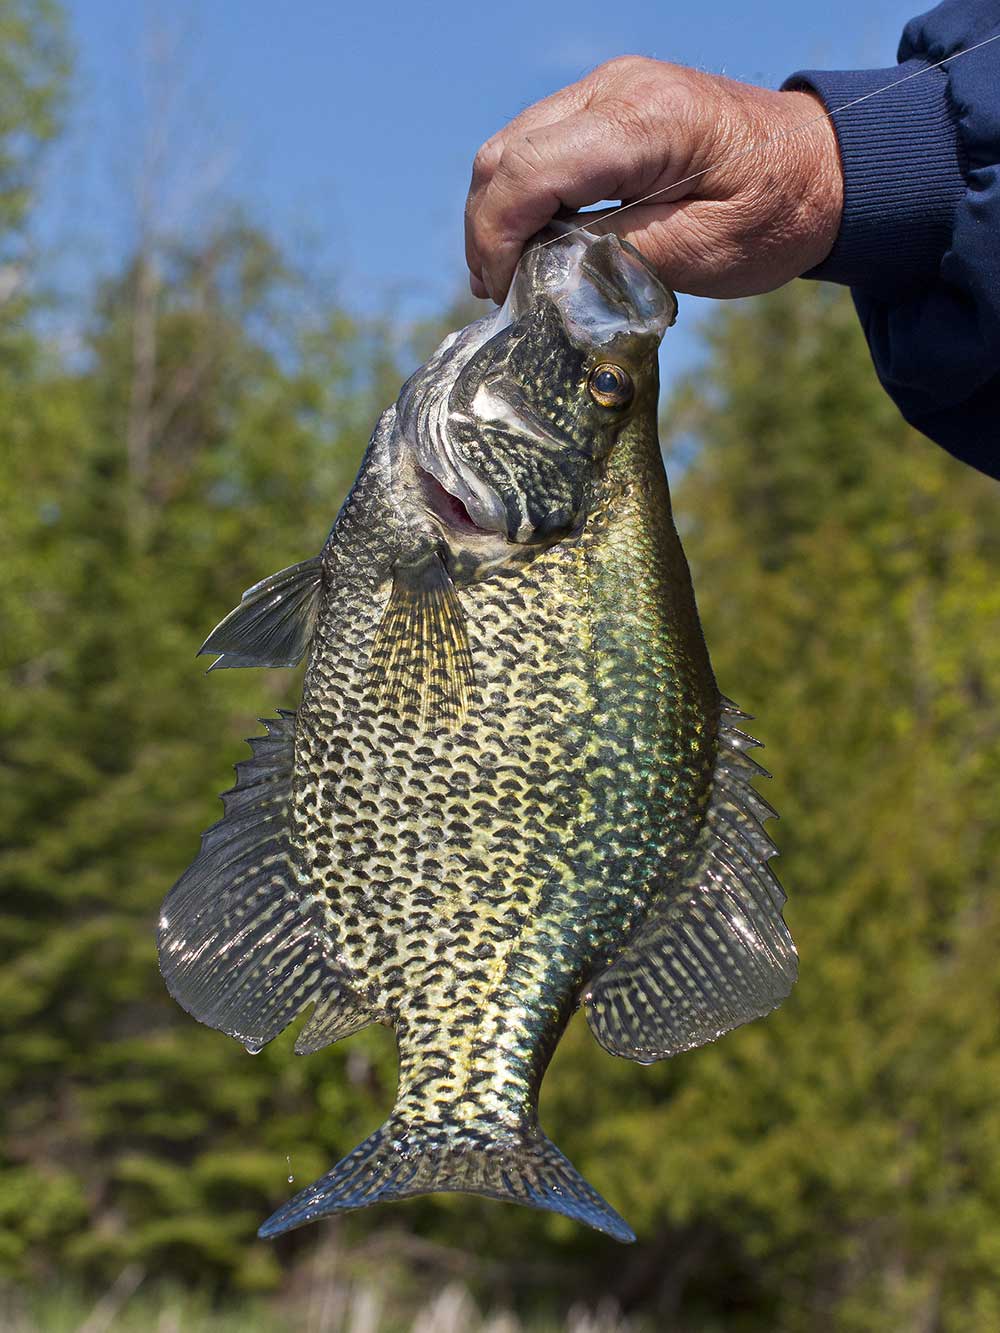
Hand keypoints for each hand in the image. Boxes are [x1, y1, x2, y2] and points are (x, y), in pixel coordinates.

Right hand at [465, 57, 842, 302]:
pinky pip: (538, 143)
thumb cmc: (775, 215)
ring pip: (510, 146)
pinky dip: (521, 195)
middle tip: (497, 295)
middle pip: (505, 153)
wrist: (824, 167)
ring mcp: (608, 87)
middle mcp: (616, 87)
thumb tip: (544, 271)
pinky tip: (533, 243)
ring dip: (497, 213)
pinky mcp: (608, 102)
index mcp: (644, 121)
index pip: (529, 171)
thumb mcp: (702, 252)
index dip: (498, 238)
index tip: (500, 294)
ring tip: (507, 277)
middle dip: (487, 229)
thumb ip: (617, 256)